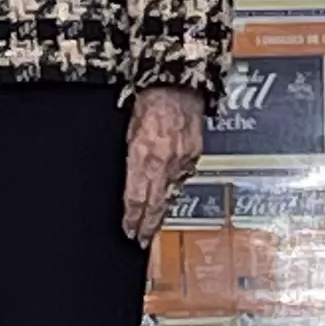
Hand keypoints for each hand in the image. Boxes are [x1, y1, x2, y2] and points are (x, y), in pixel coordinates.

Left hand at [120, 87, 204, 245]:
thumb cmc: (150, 100)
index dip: (132, 218)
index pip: (136, 197)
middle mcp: (163, 161)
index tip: (129, 231)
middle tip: (142, 240)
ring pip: (171, 192)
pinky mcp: (195, 155)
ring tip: (154, 224)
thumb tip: (132, 176)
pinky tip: (170, 193)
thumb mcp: (130, 129)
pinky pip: (184, 175)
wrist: (178, 85)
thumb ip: (133, 155)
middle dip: (147, 224)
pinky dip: (176, 185)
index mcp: (143, 155)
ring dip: (162, 209)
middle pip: (155, 203)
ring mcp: (182, 160)